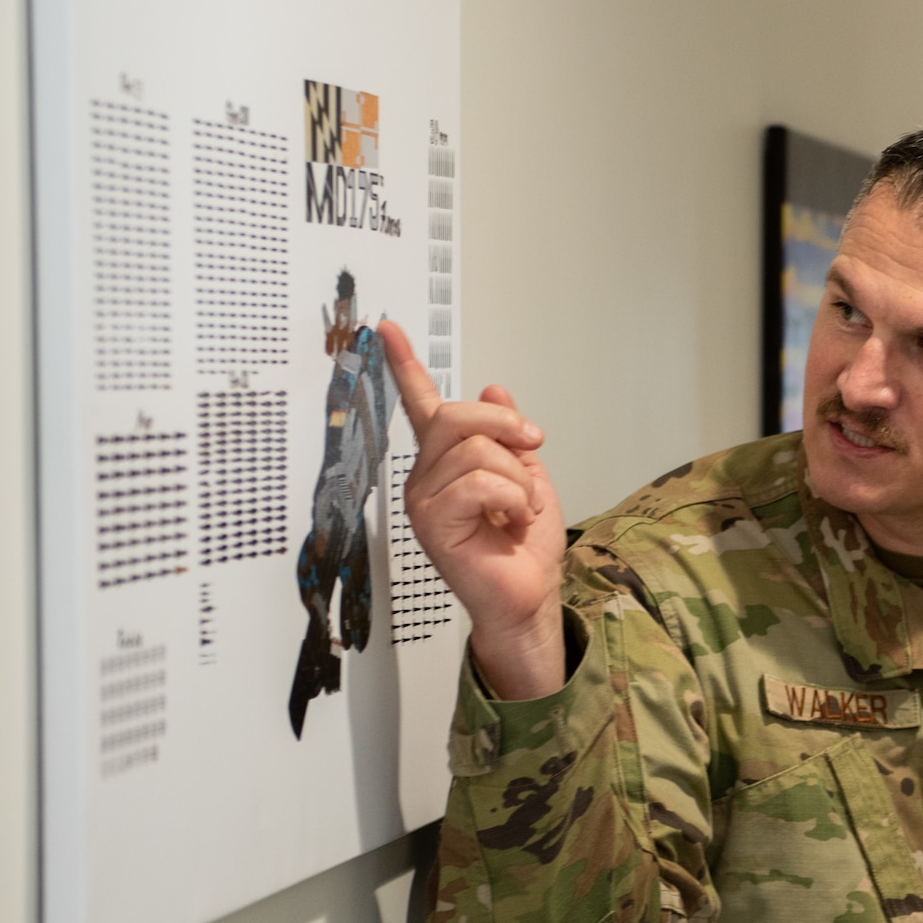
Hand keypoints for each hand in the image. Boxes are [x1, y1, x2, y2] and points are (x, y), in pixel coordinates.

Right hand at [382, 321, 567, 699]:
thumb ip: (509, 435)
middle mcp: (426, 476)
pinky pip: (478, 483)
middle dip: (505, 426)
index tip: (388, 328)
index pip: (419, 404)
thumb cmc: (524, 546)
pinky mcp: (431, 522)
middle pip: (455, 416)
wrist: (530, 594)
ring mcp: (424, 499)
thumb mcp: (528, 475)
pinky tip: (511, 520)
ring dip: (517, 477)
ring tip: (519, 506)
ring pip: (475, 450)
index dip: (404, 364)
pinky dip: (511, 497)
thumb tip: (496, 389)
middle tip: (533, 444)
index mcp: (446, 460)